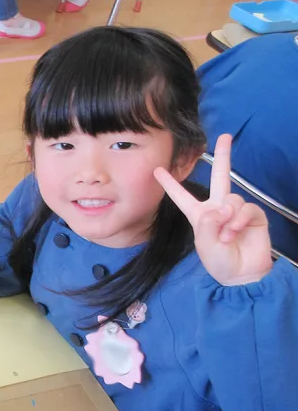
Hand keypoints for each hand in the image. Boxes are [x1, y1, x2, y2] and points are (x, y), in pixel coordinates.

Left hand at [155, 134, 272, 286]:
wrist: (241, 274)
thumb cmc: (218, 261)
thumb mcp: (204, 242)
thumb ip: (209, 222)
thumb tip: (223, 207)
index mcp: (199, 214)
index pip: (181, 196)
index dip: (170, 183)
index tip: (157, 170)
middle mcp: (218, 208)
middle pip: (219, 177)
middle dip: (224, 156)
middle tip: (225, 136)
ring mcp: (236, 211)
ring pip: (232, 199)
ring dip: (227, 219)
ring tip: (226, 236)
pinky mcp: (253, 215)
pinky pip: (245, 209)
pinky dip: (239, 221)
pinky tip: (235, 233)